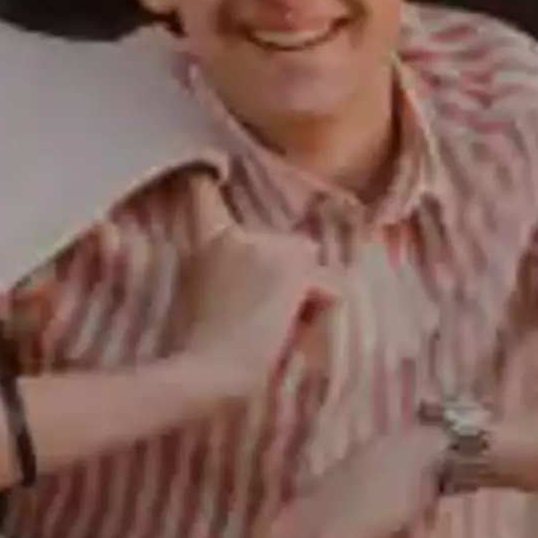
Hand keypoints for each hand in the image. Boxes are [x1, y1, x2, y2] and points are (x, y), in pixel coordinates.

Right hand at [169, 173, 325, 403]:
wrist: (207, 371)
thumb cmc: (207, 352)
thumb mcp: (209, 301)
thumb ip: (234, 274)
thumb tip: (287, 283)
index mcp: (211, 243)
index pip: (207, 197)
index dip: (209, 180)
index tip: (209, 165)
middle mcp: (239, 235)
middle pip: (293, 250)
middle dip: (293, 283)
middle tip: (264, 323)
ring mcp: (267, 247)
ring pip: (314, 270)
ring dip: (309, 299)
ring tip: (278, 330)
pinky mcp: (293, 268)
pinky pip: (330, 291)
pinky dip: (321, 315)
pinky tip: (289, 332)